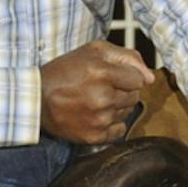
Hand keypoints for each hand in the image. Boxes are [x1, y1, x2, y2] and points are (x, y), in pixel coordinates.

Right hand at [39, 41, 155, 145]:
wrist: (37, 99)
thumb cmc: (66, 71)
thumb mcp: (94, 51)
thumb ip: (127, 57)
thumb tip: (150, 78)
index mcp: (101, 72)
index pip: (138, 79)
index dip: (126, 76)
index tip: (110, 76)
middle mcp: (102, 97)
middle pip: (134, 97)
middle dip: (122, 91)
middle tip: (101, 87)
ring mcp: (98, 119)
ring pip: (127, 112)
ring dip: (116, 106)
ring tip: (95, 100)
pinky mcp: (94, 136)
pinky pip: (119, 130)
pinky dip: (112, 123)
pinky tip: (96, 115)